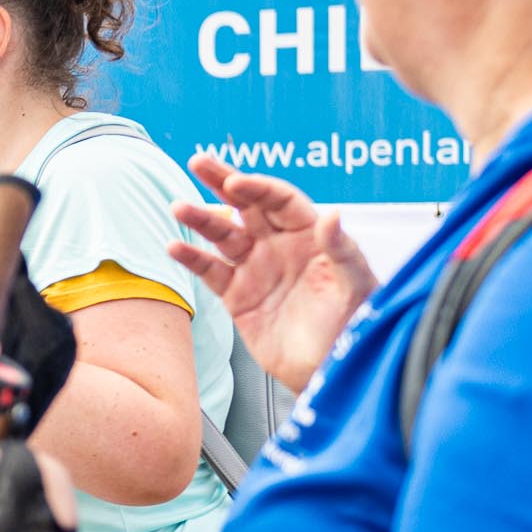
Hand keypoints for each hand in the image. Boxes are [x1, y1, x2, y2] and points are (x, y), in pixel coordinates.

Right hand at [169, 156, 377, 392]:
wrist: (330, 371)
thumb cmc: (354, 325)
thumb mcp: (356, 285)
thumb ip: (342, 249)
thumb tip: (333, 214)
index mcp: (310, 235)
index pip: (280, 200)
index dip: (258, 189)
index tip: (236, 183)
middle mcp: (279, 245)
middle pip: (246, 204)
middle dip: (222, 181)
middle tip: (199, 161)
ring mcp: (256, 268)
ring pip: (223, 234)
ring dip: (200, 218)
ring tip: (178, 206)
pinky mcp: (237, 296)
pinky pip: (211, 270)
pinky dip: (192, 257)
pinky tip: (176, 246)